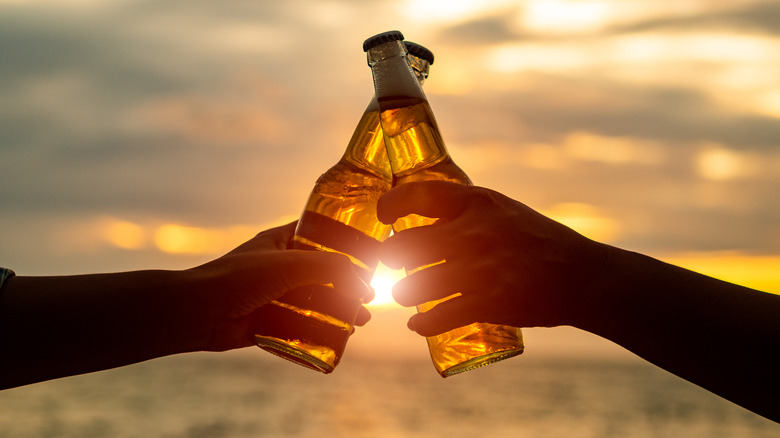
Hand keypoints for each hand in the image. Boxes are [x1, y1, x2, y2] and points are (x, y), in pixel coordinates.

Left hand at [189, 222, 372, 349]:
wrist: (197, 313)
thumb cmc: (238, 278)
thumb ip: (329, 268)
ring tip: (360, 321)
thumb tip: (363, 284)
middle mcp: (279, 267)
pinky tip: (338, 338)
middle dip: (347, 285)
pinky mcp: (269, 322)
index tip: (369, 255)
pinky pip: (300, 327)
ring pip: (315, 302)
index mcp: (281, 243)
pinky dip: (319, 332)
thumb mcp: (289, 264)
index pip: (319, 235)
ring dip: (338, 311)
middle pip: (323, 274)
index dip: (344, 244)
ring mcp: (274, 295)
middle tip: (369, 296)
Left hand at [378, 181, 604, 335]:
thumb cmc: (540, 241)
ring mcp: (478, 270)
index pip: (417, 195)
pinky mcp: (486, 304)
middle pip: (403, 246)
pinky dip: (421, 325)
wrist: (584, 277)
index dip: (390, 205)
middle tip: (395, 264)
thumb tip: (420, 214)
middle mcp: (473, 232)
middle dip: (390, 258)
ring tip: (405, 295)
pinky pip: (435, 318)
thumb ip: (465, 210)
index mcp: (477, 202)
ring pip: (411, 286)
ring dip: (402, 294)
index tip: (384, 216)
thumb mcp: (503, 210)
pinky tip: (418, 324)